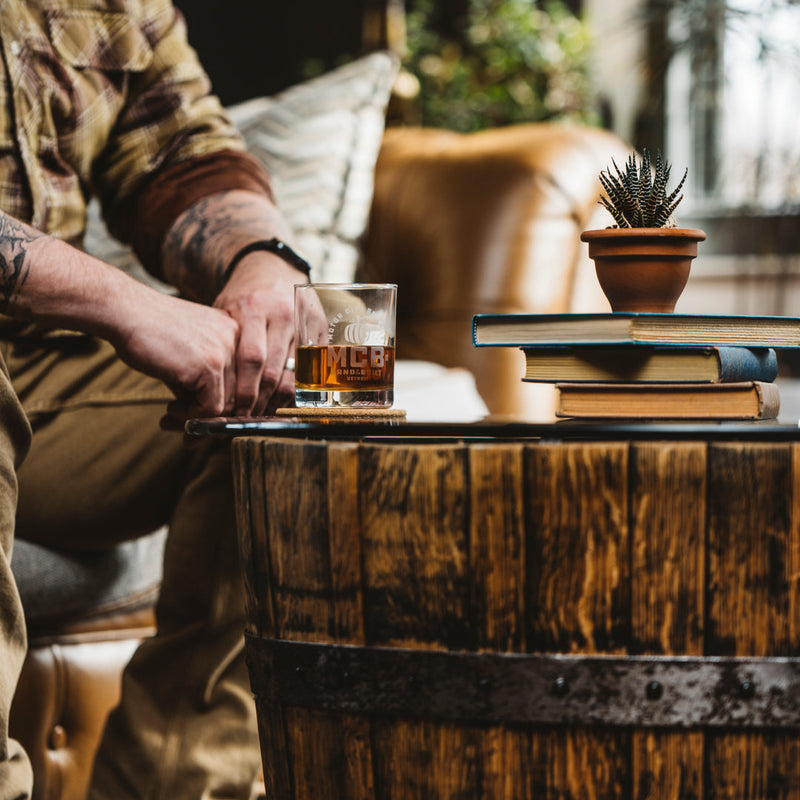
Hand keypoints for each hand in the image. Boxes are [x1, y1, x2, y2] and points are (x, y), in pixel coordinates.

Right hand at [112, 289, 240, 423]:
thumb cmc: (149, 331)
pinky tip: (170, 408)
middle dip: (210, 417)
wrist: (124, 312)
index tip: (198, 417)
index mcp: (235, 333)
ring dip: (197, 419)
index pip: (242, 379)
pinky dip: (190, 416)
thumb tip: (209, 419)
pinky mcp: (209, 366)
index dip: (223, 405)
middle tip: (183, 425)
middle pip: (237, 394)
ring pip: (226, 404)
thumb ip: (203, 384)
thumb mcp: (187, 356)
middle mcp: (237, 340)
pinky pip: (210, 407)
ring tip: (171, 416)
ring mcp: (225, 352)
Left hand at [213, 251, 300, 415]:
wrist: (273, 269)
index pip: (252, 359)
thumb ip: (223, 344)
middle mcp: (284, 314)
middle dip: (260, 400)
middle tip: (249, 417)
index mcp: (255, 308)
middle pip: (274, 370)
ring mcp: (305, 321)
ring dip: (279, 398)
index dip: (245, 390)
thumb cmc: (244, 296)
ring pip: (295, 374)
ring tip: (264, 411)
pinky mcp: (320, 328)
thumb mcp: (225, 311)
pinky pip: (312, 368)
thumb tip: (211, 390)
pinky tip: (283, 397)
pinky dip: (297, 387)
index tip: (236, 410)